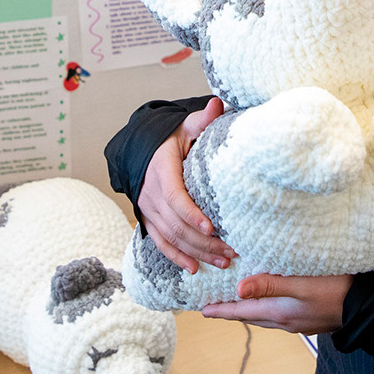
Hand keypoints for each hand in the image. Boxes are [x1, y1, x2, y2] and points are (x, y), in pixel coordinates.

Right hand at [138, 97, 235, 273]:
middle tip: (232, 250)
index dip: (191, 214)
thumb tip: (217, 104)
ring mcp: (148, 209)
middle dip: (204, 241)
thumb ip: (201, 120)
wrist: (142, 149)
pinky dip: (177, 257)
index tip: (211, 227)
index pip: (174, 197)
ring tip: (223, 261)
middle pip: (176, 224)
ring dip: (196, 252)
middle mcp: (151, 193)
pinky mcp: (149, 219)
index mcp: (161, 170)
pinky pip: (161, 243)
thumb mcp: (184, 126)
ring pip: (171, 237)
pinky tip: (195, 268)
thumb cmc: (169, 138)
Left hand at [201, 274, 351, 334]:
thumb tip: (238, 289)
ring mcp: (298, 322)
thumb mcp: (301, 284)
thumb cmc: (337, 290)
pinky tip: (270, 300)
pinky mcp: (309, 318)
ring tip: (237, 303)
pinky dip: (266, 307)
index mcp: (280, 312)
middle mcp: (286, 321)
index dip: (221, 310)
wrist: (367, 307)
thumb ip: (270, 284)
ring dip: (248, 310)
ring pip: (264, 316)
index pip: (242, 312)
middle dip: (231, 311)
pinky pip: (279, 314)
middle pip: (250, 316)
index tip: (202, 310)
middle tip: (213, 307)